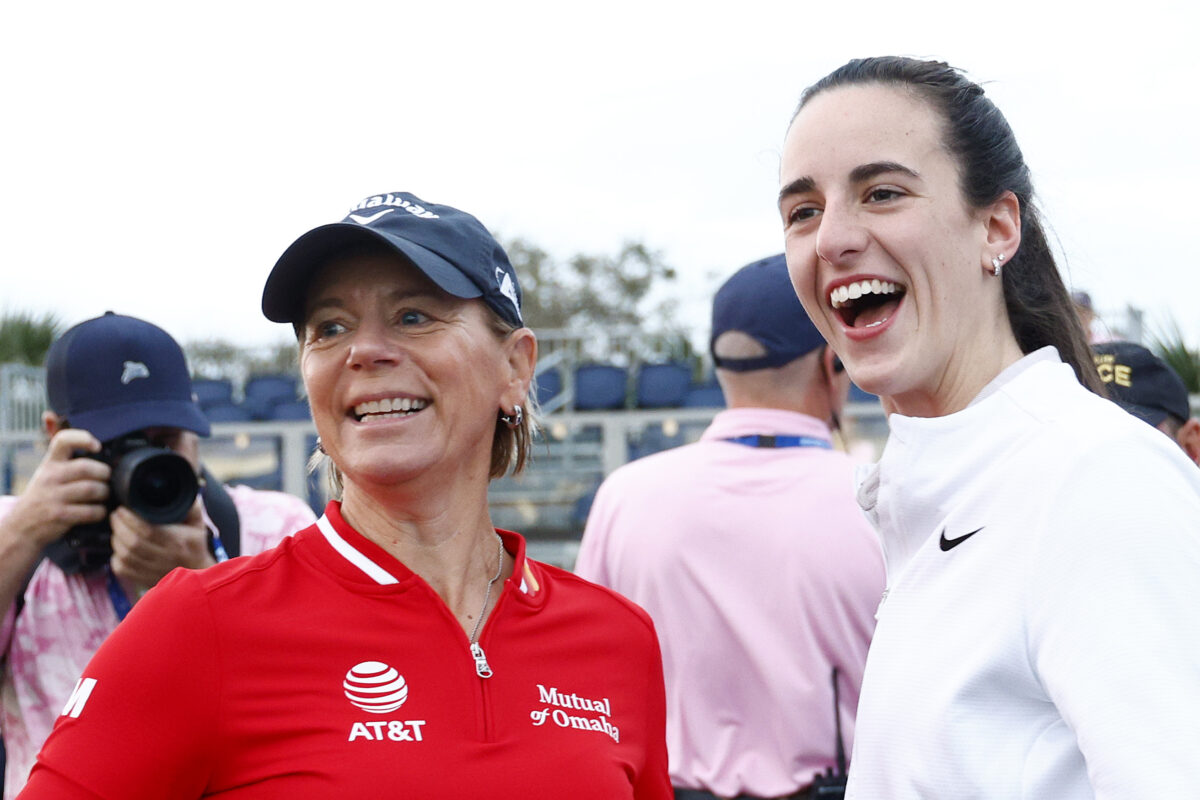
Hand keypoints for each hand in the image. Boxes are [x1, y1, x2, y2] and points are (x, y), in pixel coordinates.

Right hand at [3, 429, 110, 550]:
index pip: (63, 440)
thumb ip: (58, 447)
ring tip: (104, 495)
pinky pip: (91, 511)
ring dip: (105, 493)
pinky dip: (100, 512)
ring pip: (93, 489)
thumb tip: (50, 414)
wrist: (21, 528)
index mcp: (50, 463)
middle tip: (107, 479)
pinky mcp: (59, 516)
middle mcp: (50, 477)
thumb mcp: (46, 469)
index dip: (83, 438)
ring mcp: (54, 497)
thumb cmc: (42, 495)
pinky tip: (98, 511)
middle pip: (87, 468)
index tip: (97, 446)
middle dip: (104, 474)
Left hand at [109, 496, 215, 594]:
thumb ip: (190, 506)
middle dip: (119, 526)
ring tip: (117, 528)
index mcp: (178, 541)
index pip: (148, 530)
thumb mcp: (197, 523)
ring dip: (116, 539)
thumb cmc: (195, 544)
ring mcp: (153, 571)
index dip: (130, 519)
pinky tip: (120, 547)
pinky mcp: (143, 580)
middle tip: (116, 514)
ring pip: (125, 556)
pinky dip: (115, 557)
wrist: (197, 573)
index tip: (123, 508)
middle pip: (133, 542)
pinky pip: (122, 569)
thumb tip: (181, 490)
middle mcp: (165, 558)